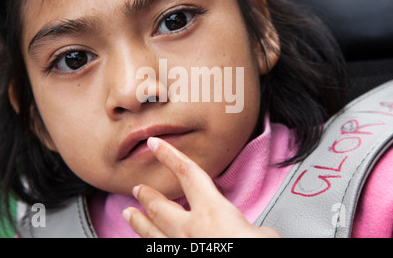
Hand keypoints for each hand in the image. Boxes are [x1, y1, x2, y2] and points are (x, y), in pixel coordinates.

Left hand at [122, 137, 279, 237]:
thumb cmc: (253, 252)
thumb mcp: (264, 235)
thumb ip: (251, 228)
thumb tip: (255, 233)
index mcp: (212, 212)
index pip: (187, 174)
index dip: (169, 156)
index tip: (156, 145)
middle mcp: (190, 229)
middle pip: (160, 206)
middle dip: (147, 195)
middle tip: (137, 188)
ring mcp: (180, 249)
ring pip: (150, 233)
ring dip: (138, 221)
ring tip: (128, 214)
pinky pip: (158, 252)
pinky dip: (150, 244)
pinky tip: (146, 244)